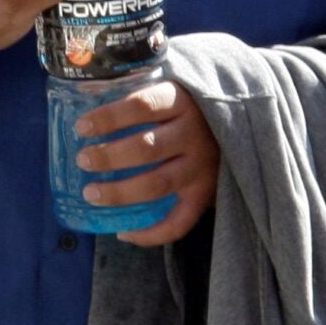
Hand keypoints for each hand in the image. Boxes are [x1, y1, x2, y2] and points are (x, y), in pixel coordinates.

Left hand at [72, 76, 221, 246]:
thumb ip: (139, 96)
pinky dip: (151, 234)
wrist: (243, 127)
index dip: (109, 117)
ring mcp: (202, 167)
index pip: (142, 106)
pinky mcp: (206, 195)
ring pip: (157, 184)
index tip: (81, 127)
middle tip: (83, 160)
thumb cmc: (190, 108)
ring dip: (120, 193)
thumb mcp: (172, 90)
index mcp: (182, 101)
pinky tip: (124, 233)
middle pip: (146, 148)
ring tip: (91, 194)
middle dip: (109, 156)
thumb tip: (85, 100)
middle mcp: (194, 134)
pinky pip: (180, 222)